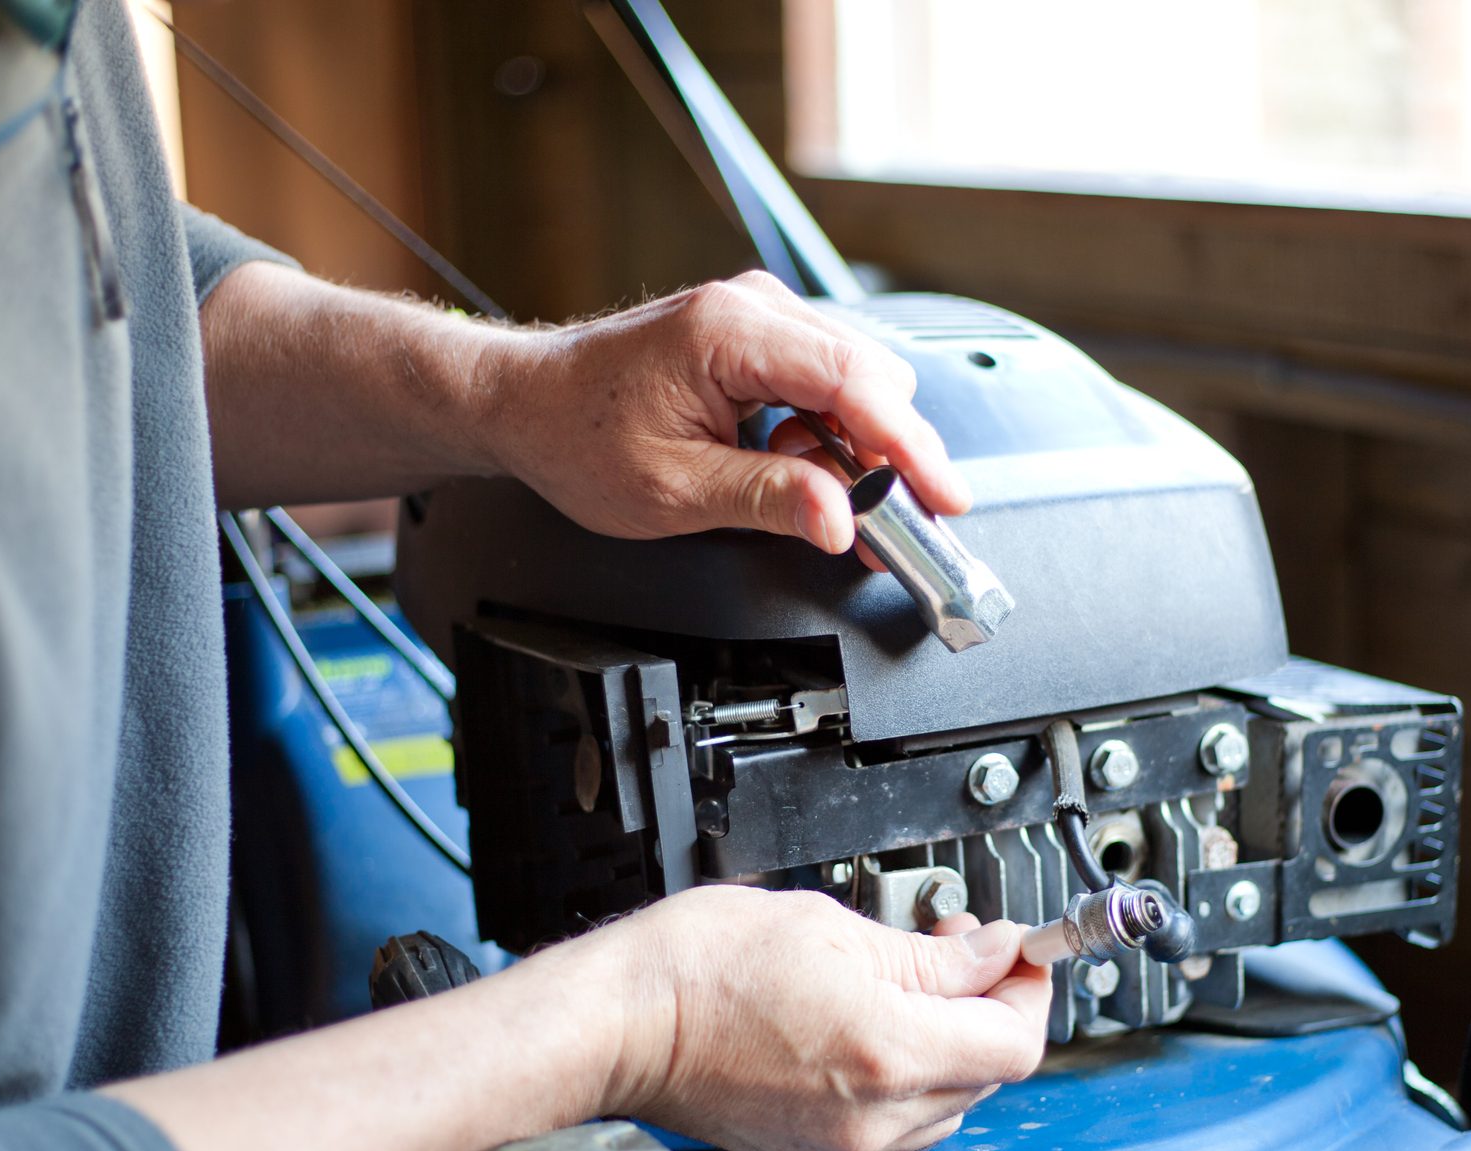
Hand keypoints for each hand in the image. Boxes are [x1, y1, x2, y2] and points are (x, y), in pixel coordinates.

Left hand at [479, 271, 969, 554]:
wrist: (527, 403)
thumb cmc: (580, 435)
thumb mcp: (675, 491)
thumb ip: (768, 501)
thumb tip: (840, 521)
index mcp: (731, 334)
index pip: (856, 380)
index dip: (910, 444)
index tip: (943, 494)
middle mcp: (751, 308)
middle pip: (871, 376)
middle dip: (886, 453)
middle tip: (874, 519)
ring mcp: (758, 315)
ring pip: (857, 379)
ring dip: (852, 444)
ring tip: (802, 490)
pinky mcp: (759, 334)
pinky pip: (827, 378)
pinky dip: (828, 429)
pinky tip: (793, 464)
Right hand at [594, 886, 1049, 1150]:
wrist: (622, 1024)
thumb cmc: (700, 968)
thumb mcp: (831, 927)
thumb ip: (930, 954)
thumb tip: (993, 952)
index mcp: (889, 1051)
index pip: (1016, 1040)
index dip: (1029, 988)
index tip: (1019, 951)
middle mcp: (874, 1115)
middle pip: (990, 1072)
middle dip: (991, 1005)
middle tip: (961, 948)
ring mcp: (844, 1145)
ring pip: (950, 1102)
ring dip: (954, 1044)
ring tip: (916, 984)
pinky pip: (899, 1123)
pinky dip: (910, 1076)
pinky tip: (879, 1027)